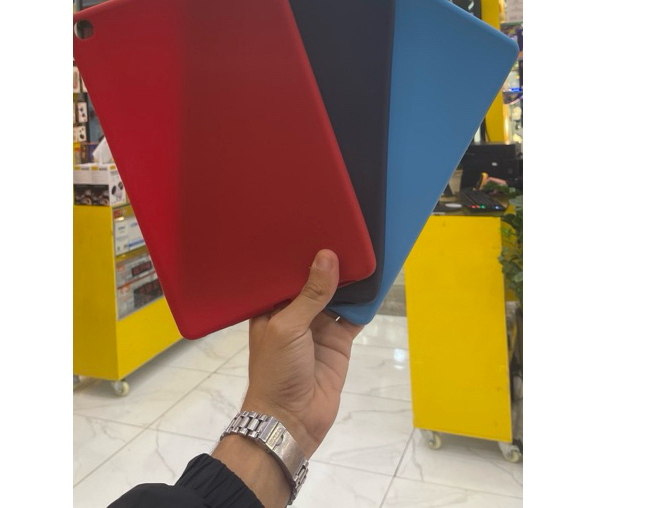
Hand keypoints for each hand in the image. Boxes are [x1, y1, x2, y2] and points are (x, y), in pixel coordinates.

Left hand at [241, 248, 362, 456]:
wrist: (291, 420)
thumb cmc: (276, 371)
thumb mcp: (288, 326)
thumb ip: (310, 293)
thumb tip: (327, 256)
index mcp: (272, 306)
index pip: (286, 273)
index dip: (299, 254)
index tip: (314, 226)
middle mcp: (295, 312)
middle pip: (315, 282)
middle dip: (328, 263)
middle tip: (344, 230)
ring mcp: (319, 326)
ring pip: (337, 295)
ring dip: (348, 279)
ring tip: (362, 248)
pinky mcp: (339, 341)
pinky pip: (354, 316)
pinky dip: (364, 301)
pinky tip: (374, 280)